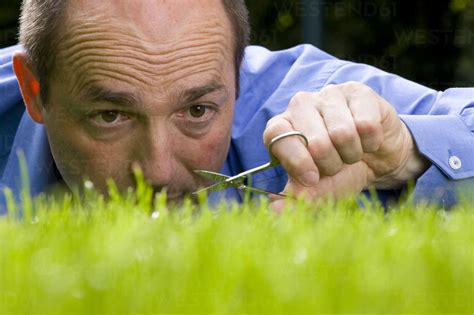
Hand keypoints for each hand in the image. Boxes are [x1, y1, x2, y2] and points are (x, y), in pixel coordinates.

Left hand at [263, 82, 429, 209]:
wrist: (378, 158)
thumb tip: (273, 210)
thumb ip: (296, 199)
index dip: (295, 160)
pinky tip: (367, 140)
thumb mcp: (318, 190)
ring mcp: (329, 94)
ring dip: (352, 153)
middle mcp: (301, 105)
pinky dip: (371, 142)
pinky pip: (366, 124)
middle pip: (315, 141)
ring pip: (343, 133)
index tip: (311, 179)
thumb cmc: (340, 171)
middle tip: (336, 164)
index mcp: (283, 126)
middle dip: (331, 164)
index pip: (276, 135)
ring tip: (351, 152)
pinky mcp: (357, 91)